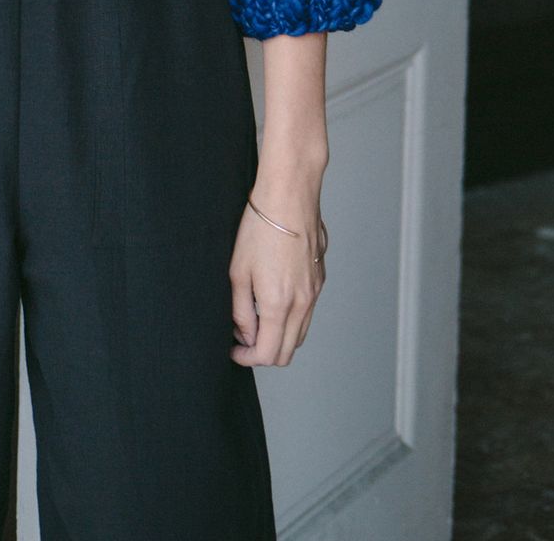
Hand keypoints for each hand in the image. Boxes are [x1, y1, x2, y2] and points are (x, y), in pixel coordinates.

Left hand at [228, 183, 326, 367]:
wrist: (289, 195)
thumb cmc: (260, 227)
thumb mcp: (238, 271)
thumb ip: (241, 310)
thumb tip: (245, 335)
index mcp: (278, 304)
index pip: (267, 354)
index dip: (247, 358)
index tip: (234, 350)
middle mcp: (302, 304)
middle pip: (286, 351)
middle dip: (263, 352)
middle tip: (243, 338)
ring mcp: (315, 292)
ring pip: (299, 333)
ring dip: (278, 335)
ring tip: (256, 316)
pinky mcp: (320, 279)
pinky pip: (307, 312)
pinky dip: (290, 317)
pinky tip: (273, 297)